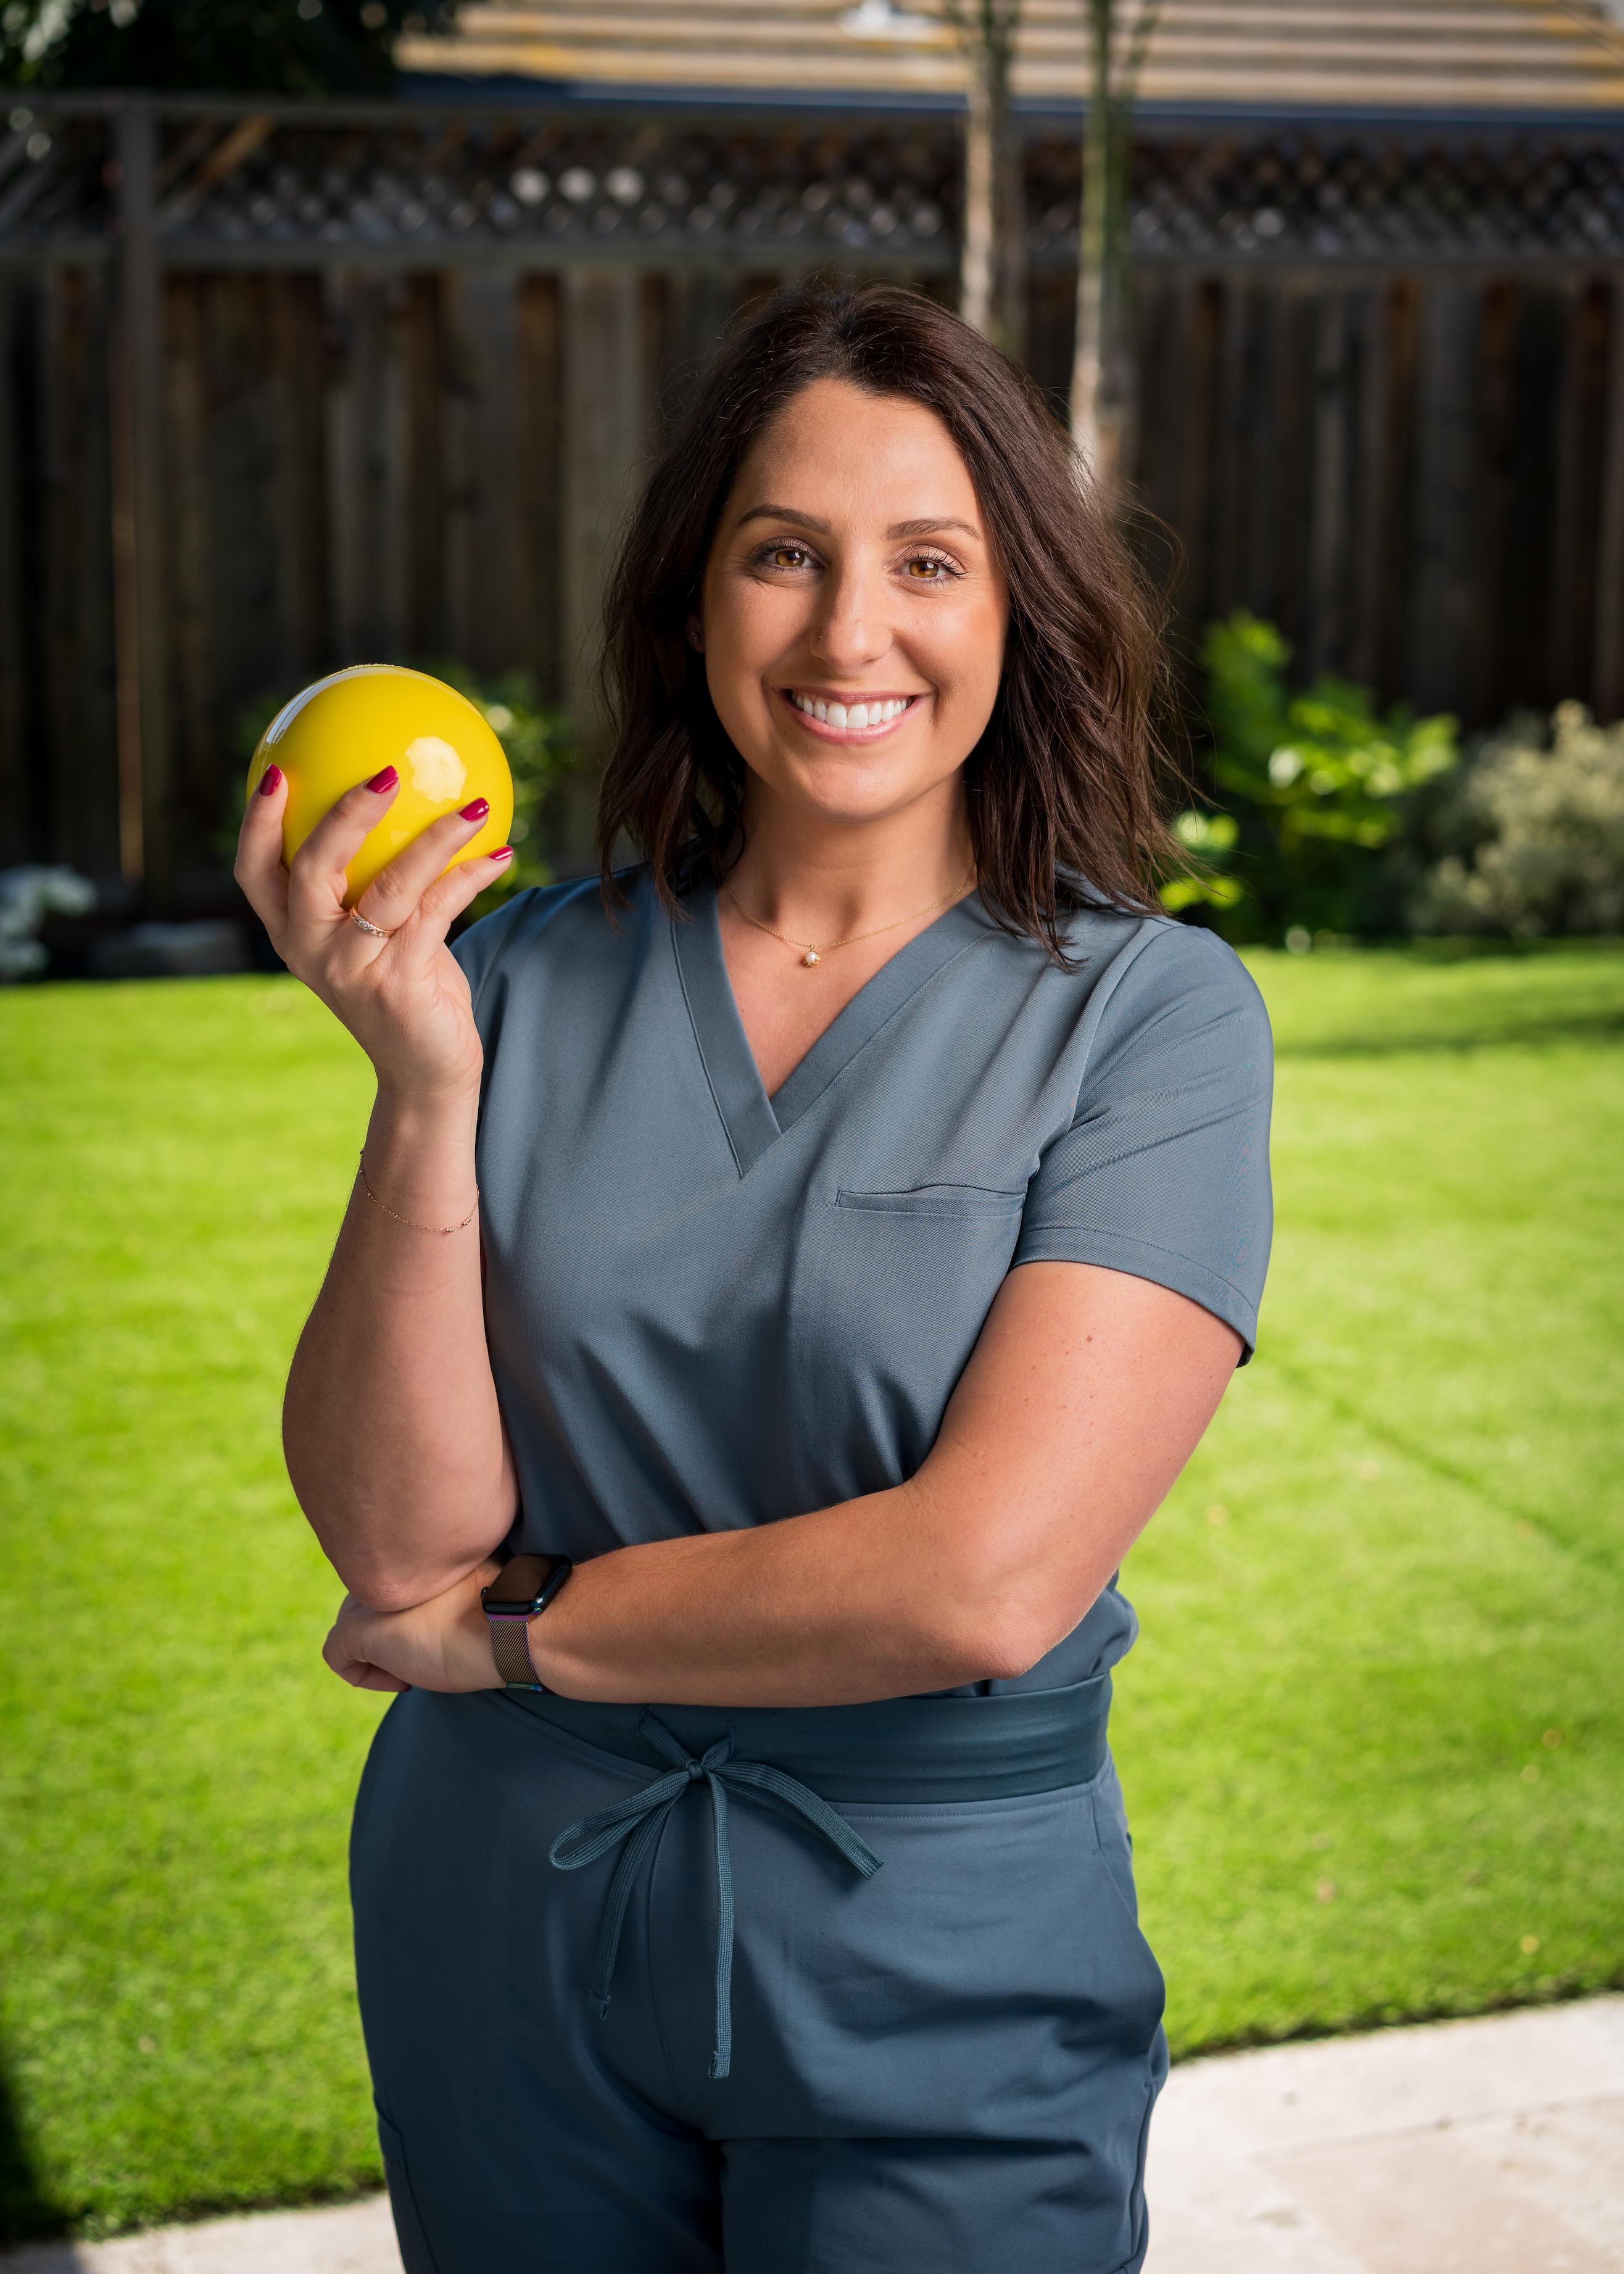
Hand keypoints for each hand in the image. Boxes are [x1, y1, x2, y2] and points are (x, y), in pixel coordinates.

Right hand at [235, 764, 512, 1102]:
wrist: (424, 1072)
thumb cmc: (403, 988)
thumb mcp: (374, 935)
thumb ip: (369, 884)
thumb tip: (400, 805)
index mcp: (292, 933)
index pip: (253, 871)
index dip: (257, 821)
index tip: (277, 770)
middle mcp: (312, 950)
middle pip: (311, 867)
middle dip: (345, 814)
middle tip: (385, 773)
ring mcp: (353, 969)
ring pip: (389, 886)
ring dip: (436, 839)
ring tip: (474, 804)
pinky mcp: (400, 984)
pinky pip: (438, 912)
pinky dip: (471, 877)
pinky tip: (502, 854)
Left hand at [323, 1562, 502, 1693]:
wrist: (510, 1628)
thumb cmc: (502, 1613)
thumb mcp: (470, 1584)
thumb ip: (442, 1583)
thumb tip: (440, 1605)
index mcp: (411, 1551)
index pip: (391, 1580)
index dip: (410, 1613)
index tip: (439, 1630)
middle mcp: (383, 1565)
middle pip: (367, 1604)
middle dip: (390, 1635)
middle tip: (429, 1651)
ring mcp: (367, 1596)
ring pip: (352, 1627)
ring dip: (381, 1654)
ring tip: (419, 1663)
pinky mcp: (356, 1629)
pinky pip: (337, 1655)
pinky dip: (364, 1676)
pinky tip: (404, 1681)